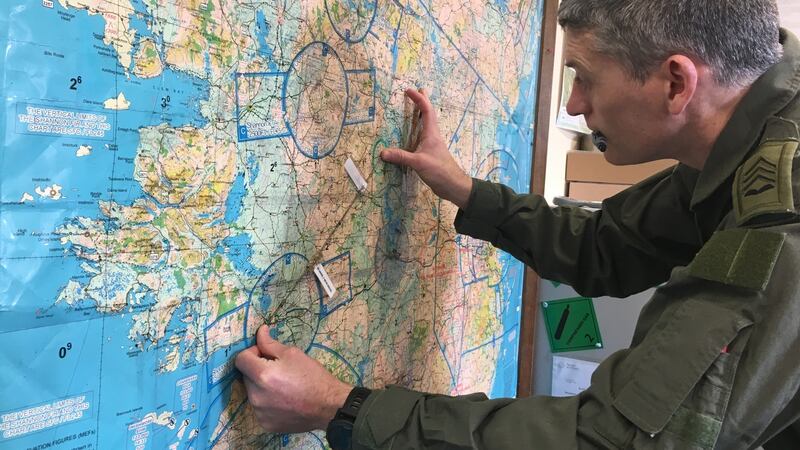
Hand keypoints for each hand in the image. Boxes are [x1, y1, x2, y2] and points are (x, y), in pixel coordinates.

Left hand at [235, 325, 352, 432]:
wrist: (329, 406)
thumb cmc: (313, 377)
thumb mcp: (293, 354)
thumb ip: (271, 344)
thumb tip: (260, 332)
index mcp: (262, 375)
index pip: (241, 360)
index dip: (252, 353)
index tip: (265, 355)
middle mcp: (256, 396)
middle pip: (246, 376)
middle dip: (258, 370)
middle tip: (279, 370)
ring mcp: (259, 413)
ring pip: (252, 393)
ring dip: (261, 387)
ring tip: (283, 387)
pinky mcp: (265, 424)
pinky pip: (259, 408)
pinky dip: (267, 402)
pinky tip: (284, 400)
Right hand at [380, 88, 472, 208]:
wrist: (453, 185)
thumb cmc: (440, 171)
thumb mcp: (418, 163)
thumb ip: (401, 157)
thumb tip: (383, 153)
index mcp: (431, 134)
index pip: (425, 110)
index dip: (418, 99)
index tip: (408, 90)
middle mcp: (433, 136)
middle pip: (429, 114)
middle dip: (424, 101)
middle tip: (419, 90)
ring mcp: (432, 144)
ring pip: (427, 124)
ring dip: (422, 113)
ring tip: (416, 107)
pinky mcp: (430, 153)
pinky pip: (424, 135)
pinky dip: (419, 128)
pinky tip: (415, 133)